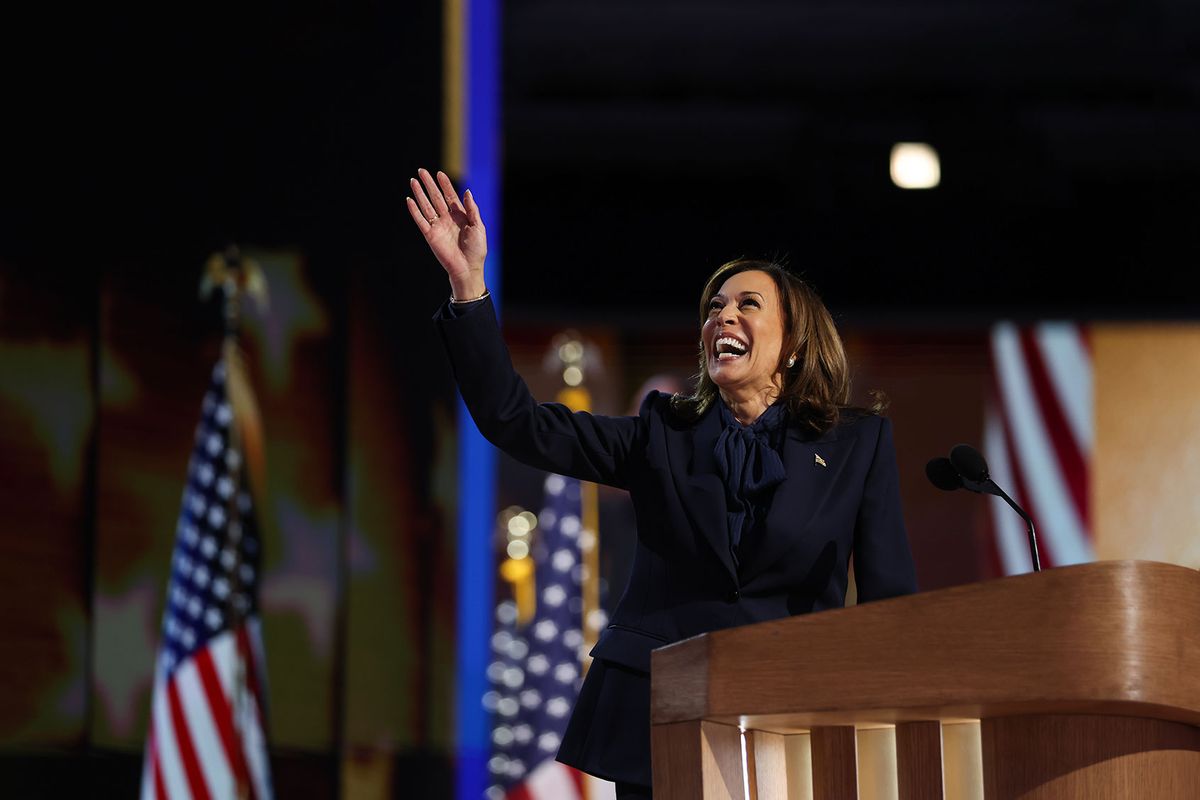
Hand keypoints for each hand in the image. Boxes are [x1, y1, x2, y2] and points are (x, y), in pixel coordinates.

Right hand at [407, 168, 487, 298]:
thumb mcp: (478, 226)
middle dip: (429, 184)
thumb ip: (472, 209)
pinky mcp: (430, 235)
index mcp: (460, 216)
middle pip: (436, 197)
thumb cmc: (476, 249)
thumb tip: (467, 191)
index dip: (445, 184)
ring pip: (426, 206)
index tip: (439, 173)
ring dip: (420, 193)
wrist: (468, 268)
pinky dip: (414, 210)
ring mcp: (438, 226)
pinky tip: (409, 200)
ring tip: (413, 181)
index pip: (450, 196)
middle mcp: (447, 219)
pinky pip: (420, 220)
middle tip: (421, 171)